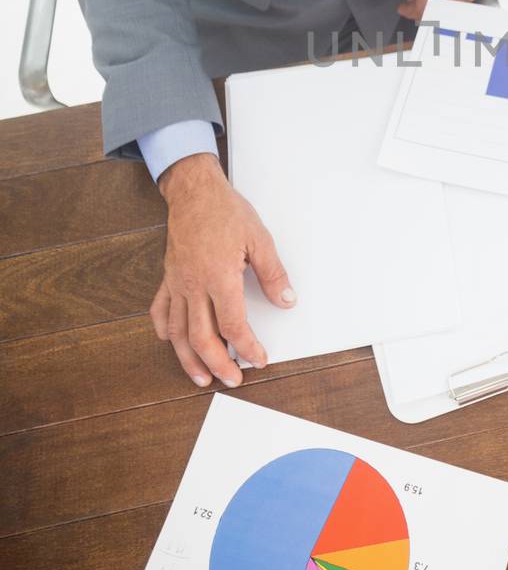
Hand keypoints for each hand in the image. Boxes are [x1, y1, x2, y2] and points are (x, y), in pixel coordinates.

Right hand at [148, 154, 295, 387]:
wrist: (194, 191)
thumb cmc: (225, 211)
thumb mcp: (259, 239)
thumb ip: (273, 274)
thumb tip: (287, 300)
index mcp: (218, 277)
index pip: (233, 325)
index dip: (247, 347)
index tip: (259, 358)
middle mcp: (193, 285)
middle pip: (202, 338)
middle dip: (218, 364)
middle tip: (233, 379)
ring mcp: (177, 283)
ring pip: (177, 332)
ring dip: (188, 359)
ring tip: (201, 377)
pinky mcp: (168, 277)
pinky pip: (160, 309)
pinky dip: (164, 329)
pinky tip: (170, 341)